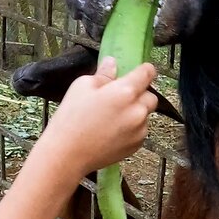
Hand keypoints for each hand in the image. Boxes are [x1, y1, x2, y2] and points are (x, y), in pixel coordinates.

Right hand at [37, 57, 157, 176]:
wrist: (67, 154)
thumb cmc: (71, 118)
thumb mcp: (82, 86)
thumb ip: (103, 74)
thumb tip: (112, 63)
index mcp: (126, 92)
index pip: (148, 73)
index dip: (145, 70)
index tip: (140, 71)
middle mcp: (138, 111)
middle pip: (151, 96)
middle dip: (139, 94)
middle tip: (119, 98)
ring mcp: (139, 130)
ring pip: (145, 115)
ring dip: (135, 113)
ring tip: (111, 117)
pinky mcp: (136, 146)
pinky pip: (140, 131)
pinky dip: (131, 128)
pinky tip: (111, 131)